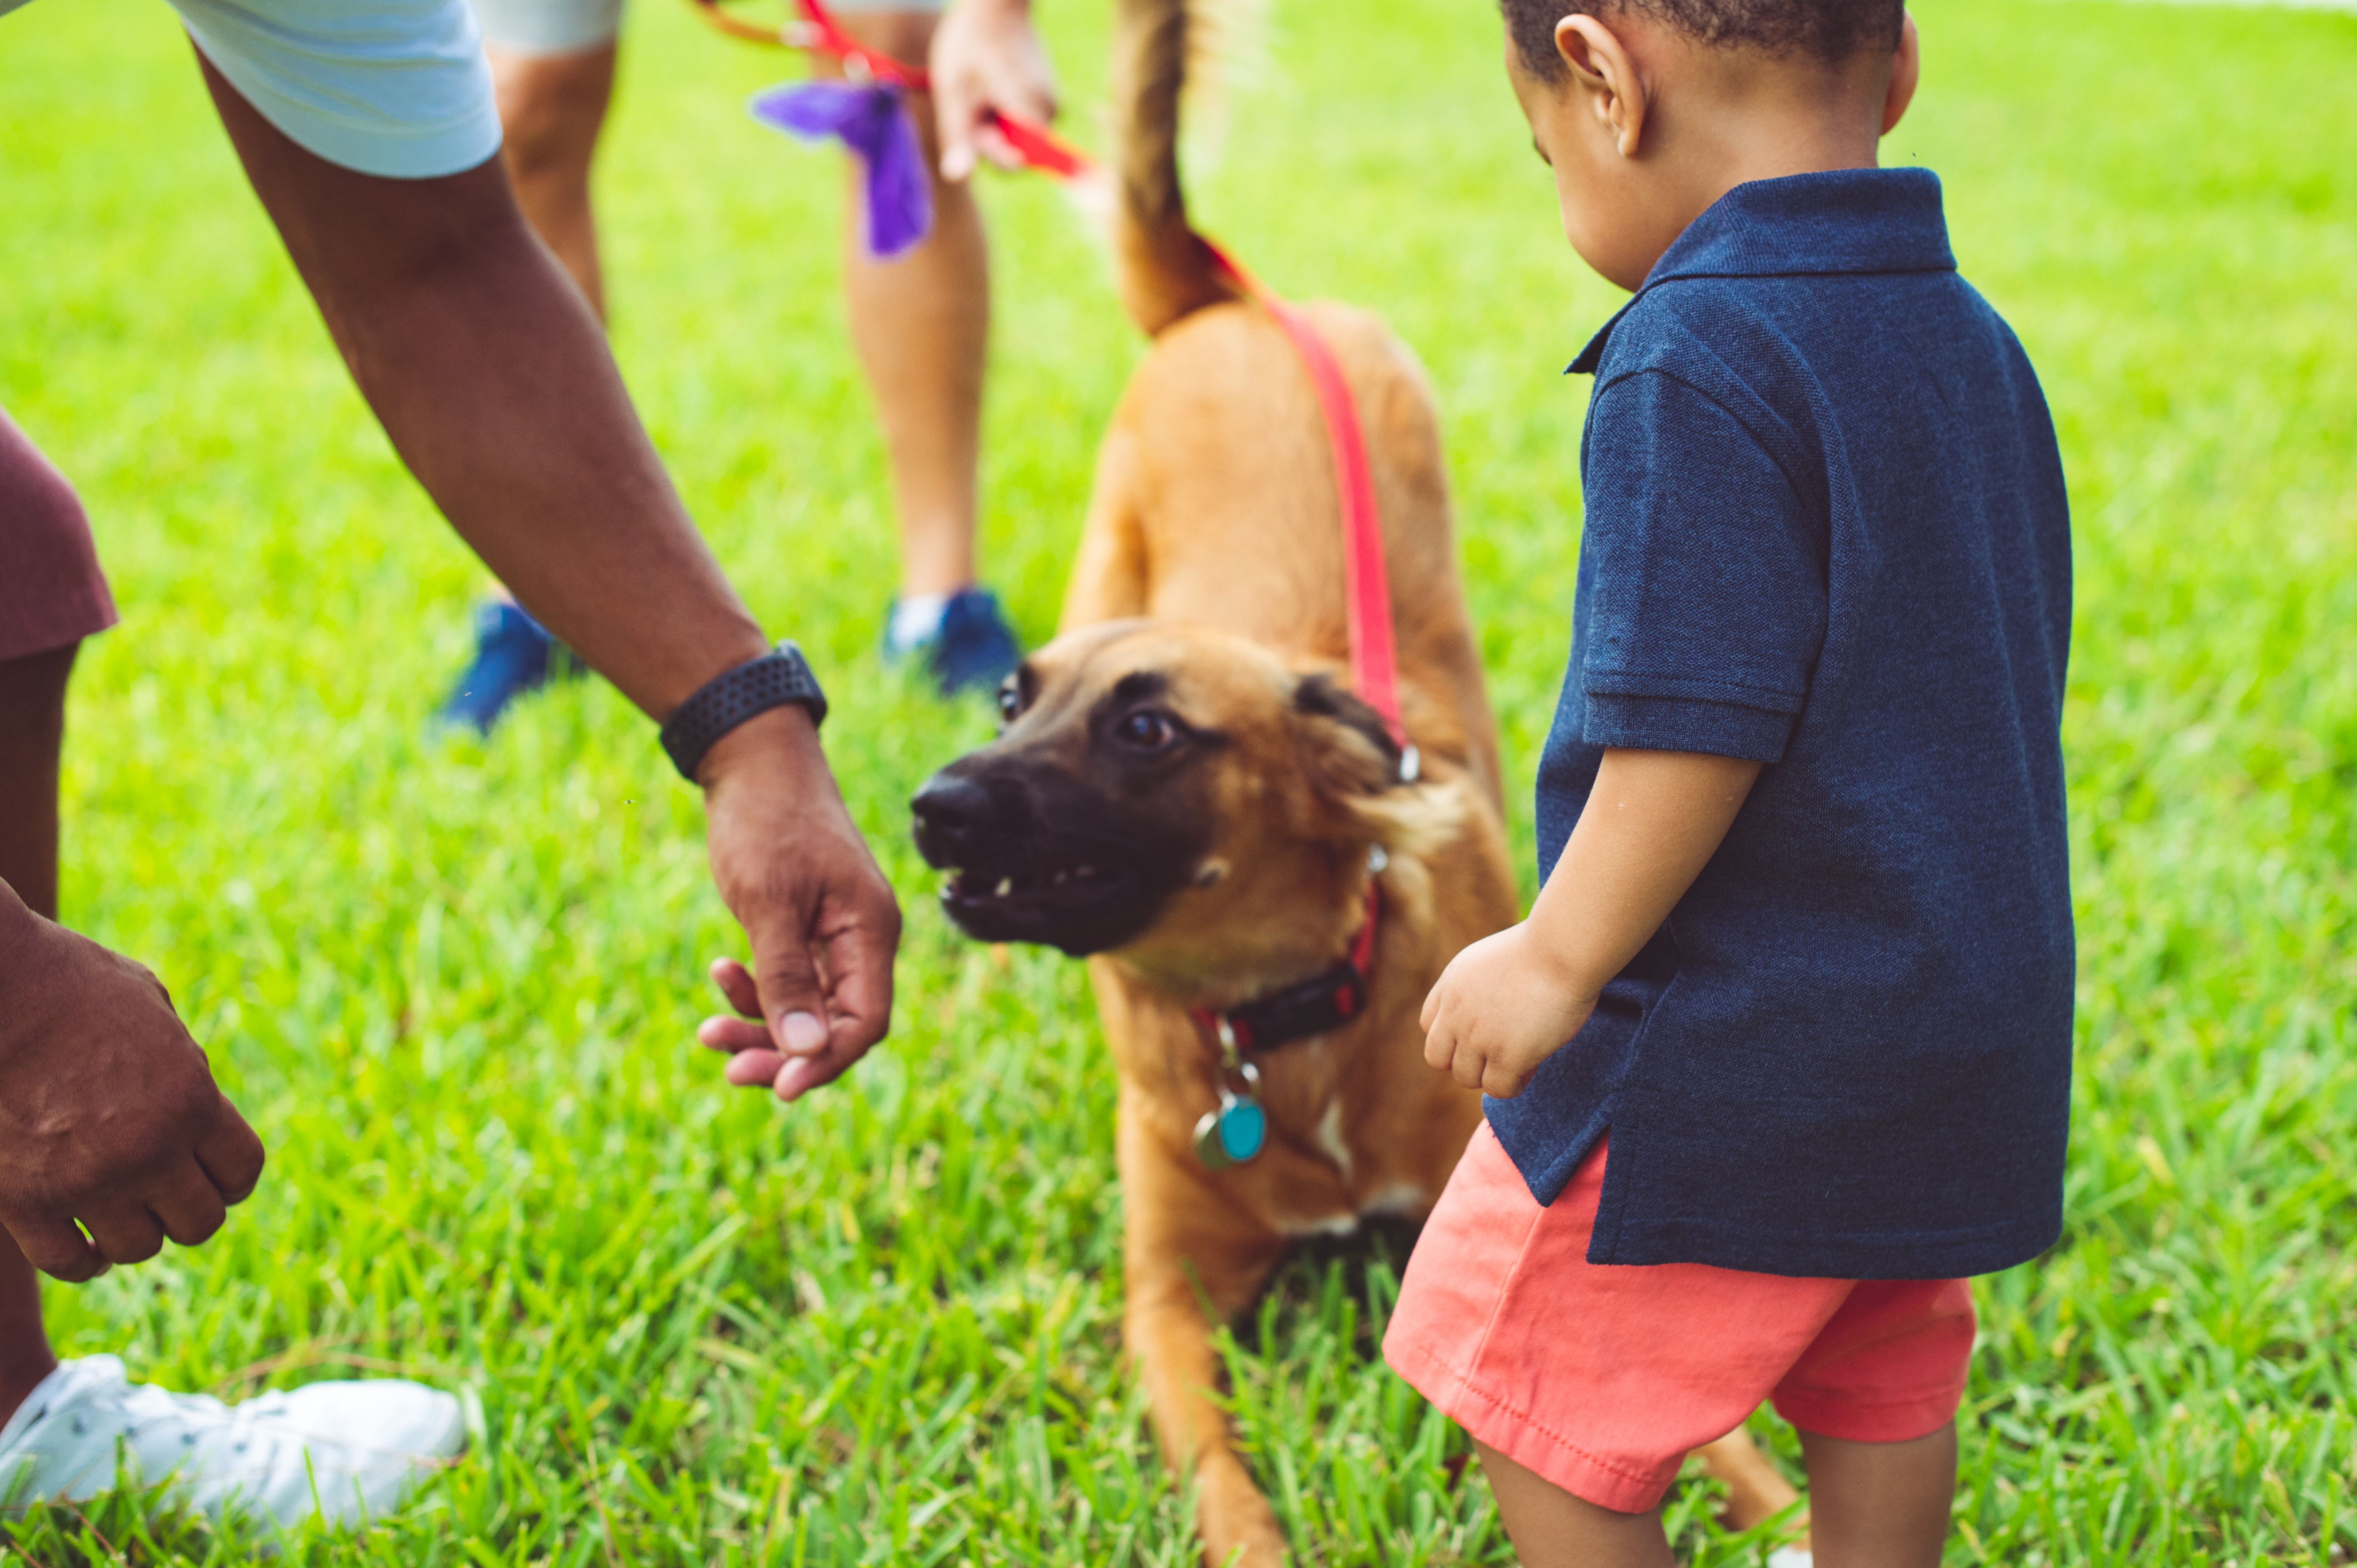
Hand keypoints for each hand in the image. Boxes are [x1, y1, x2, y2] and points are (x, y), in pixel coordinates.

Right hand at [0, 897, 266, 1281]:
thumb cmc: (67, 984)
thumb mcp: (152, 1009)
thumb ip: (181, 1063)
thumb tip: (194, 1103)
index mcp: (191, 1101)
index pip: (241, 1172)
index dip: (230, 1179)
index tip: (212, 1176)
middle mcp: (149, 1150)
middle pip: (199, 1222)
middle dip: (185, 1211)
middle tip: (163, 1197)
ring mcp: (86, 1182)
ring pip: (137, 1248)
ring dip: (132, 1234)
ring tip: (118, 1216)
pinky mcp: (23, 1202)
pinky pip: (68, 1262)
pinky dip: (81, 1261)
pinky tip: (82, 1244)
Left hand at [695, 707, 902, 1100]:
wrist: (752, 760)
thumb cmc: (766, 821)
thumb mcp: (769, 902)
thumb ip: (787, 978)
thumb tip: (807, 1053)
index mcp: (870, 931)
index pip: (865, 1022)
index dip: (826, 1061)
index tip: (777, 1087)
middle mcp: (861, 939)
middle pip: (836, 1025)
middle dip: (784, 1052)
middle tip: (728, 1067)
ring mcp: (834, 935)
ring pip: (807, 1009)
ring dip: (761, 1026)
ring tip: (708, 1031)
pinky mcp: (805, 928)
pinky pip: (788, 981)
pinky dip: (754, 990)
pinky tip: (720, 973)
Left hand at [929, 0, 1058, 179]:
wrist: (997, 5)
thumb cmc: (970, 42)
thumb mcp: (953, 89)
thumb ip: (958, 135)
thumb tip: (956, 176)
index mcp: (1031, 110)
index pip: (1013, 164)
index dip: (987, 147)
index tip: (976, 115)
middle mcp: (1053, 112)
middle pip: (1016, 152)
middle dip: (989, 135)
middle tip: (974, 100)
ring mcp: (1055, 106)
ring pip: (1019, 140)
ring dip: (995, 124)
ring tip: (983, 90)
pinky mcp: (1051, 101)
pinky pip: (1024, 126)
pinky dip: (1005, 114)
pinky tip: (994, 88)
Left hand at [1419, 922, 1597, 1099]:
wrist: (1561, 950)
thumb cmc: (1539, 949)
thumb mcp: (1488, 959)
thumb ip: (1474, 986)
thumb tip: (1483, 1010)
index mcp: (1450, 986)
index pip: (1428, 1025)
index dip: (1453, 1034)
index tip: (1480, 1031)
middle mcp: (1456, 1014)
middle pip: (1438, 1058)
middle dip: (1464, 1060)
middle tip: (1494, 1052)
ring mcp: (1479, 1037)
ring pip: (1467, 1078)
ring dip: (1490, 1074)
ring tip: (1518, 1061)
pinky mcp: (1508, 1056)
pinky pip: (1498, 1089)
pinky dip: (1513, 1086)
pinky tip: (1531, 1068)